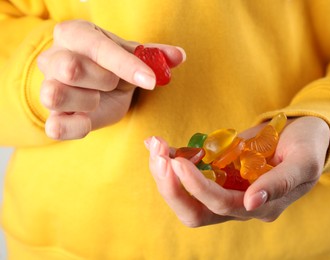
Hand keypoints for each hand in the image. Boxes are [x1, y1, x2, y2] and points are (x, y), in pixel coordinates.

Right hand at [37, 20, 185, 139]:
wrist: (94, 86)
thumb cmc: (111, 65)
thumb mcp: (133, 56)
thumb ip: (155, 55)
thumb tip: (179, 56)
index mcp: (75, 34)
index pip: (98, 48)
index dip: (127, 65)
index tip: (150, 81)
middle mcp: (53, 57)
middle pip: (72, 69)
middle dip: (104, 81)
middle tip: (113, 83)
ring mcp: (47, 86)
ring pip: (57, 95)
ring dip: (89, 101)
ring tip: (98, 98)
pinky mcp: (51, 116)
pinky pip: (55, 126)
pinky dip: (76, 127)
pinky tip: (89, 118)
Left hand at [145, 116, 329, 225]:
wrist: (303, 135)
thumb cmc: (308, 146)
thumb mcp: (304, 161)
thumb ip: (281, 183)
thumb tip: (253, 202)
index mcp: (261, 206)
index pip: (222, 205)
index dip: (198, 187)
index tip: (179, 162)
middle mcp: (238, 204)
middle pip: (195, 213)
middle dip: (171, 188)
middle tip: (159, 156)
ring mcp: (225, 190)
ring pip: (186, 198)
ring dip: (165, 174)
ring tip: (156, 145)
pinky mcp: (217, 175)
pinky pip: (187, 176)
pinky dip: (169, 162)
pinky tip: (157, 144)